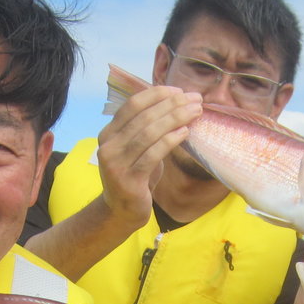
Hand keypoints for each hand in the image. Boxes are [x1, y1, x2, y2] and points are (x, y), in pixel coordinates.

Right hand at [96, 85, 202, 226]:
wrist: (122, 212)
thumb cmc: (136, 177)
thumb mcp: (137, 150)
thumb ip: (147, 129)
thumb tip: (176, 103)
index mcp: (108, 133)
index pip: (133, 105)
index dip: (157, 94)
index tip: (179, 91)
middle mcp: (108, 146)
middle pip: (143, 116)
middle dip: (172, 104)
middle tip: (195, 99)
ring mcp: (116, 163)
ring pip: (148, 133)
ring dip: (175, 118)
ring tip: (195, 112)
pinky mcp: (129, 180)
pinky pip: (153, 154)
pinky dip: (170, 140)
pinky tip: (185, 133)